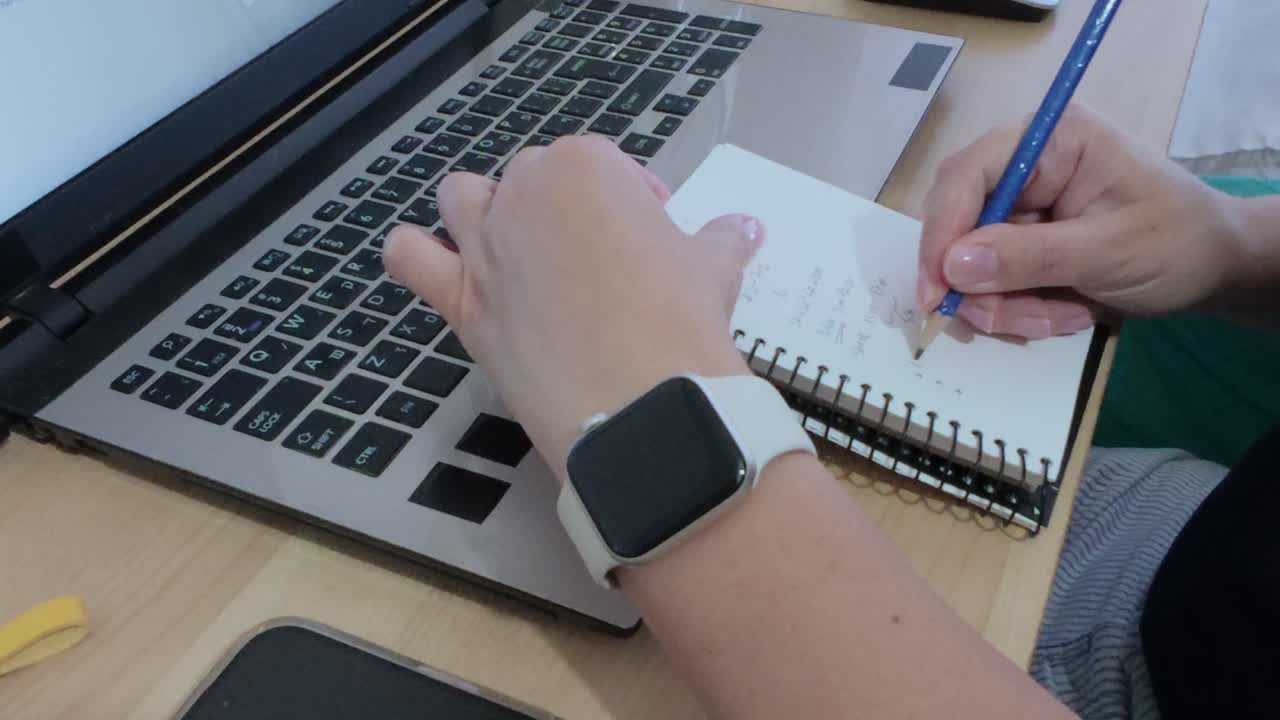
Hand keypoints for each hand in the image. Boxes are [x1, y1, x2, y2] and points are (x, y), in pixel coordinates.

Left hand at [383, 136, 759, 474]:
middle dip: (570, 210)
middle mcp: (523, 196)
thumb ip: (721, 241)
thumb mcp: (713, 270)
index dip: (635, 200)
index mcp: (584, 168)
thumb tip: (744, 229)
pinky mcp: (462, 303)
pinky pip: (411, 258)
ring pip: (464, 199)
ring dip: (486, 211)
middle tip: (609, 260)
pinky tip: (439, 263)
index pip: (604, 164)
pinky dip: (416, 253)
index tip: (656, 235)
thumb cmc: (680, 321)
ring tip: (524, 252)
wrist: (640, 405)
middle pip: (535, 180)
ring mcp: (484, 248)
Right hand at [917, 103, 1247, 337]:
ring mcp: (1020, 205)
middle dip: (979, 283)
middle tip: (1008, 323)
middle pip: (957, 222)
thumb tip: (952, 267)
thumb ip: (1030, 256)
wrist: (1214, 268)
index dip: (942, 232)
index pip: (968, 175)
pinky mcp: (1020, 240)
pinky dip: (1017, 308)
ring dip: (1005, 304)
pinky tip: (1063, 313)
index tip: (935, 292)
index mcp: (1051, 140)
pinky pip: (989, 282)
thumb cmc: (1177, 243)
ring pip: (968, 263)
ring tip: (1063, 318)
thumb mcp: (1109, 251)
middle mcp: (1025, 165)